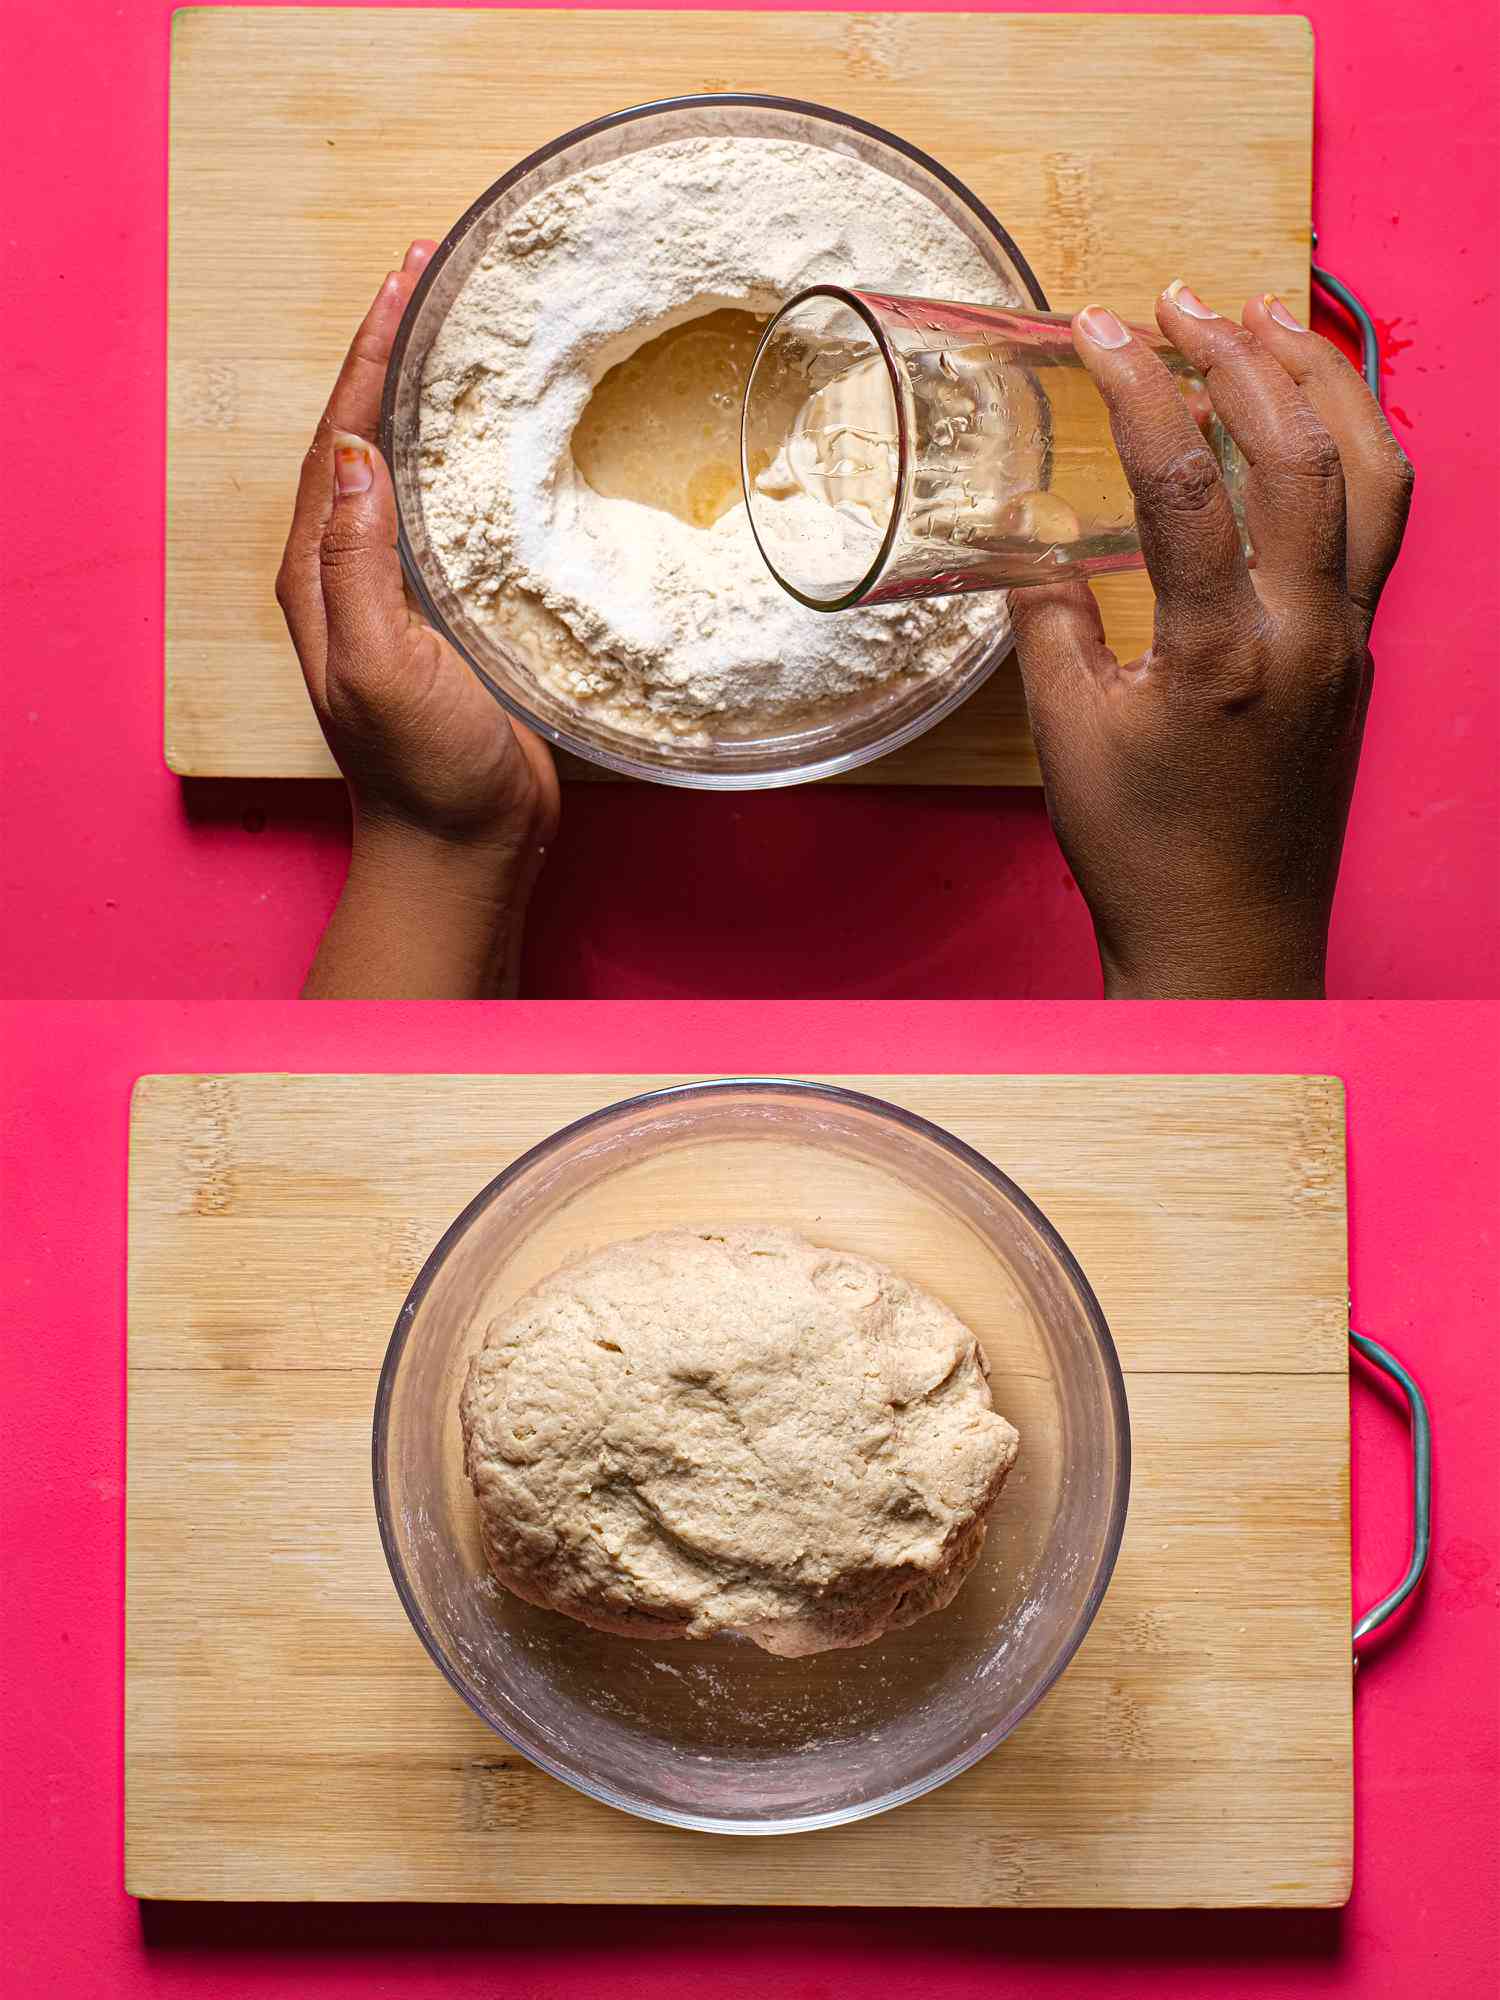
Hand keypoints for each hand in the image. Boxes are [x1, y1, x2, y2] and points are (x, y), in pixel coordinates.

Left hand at [276, 243, 558, 996]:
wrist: (466, 848)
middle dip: (394, 350)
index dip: (369, 352)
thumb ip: (360, 564)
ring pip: (408, 464)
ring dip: (430, 392)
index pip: (339, 436)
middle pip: (365, 433)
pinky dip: (470, 453)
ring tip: (466, 326)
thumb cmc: (426, 773)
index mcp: (321, 573)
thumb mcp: (384, 666)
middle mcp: (350, 570)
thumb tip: (354, 450)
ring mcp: (401, 590)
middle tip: (435, 273)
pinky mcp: (451, 610)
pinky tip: (503, 431)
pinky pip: (452, 509)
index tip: (407, 277)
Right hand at [1010, 283, 1412, 998]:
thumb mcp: (1071, 738)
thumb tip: (1034, 547)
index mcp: (1221, 656)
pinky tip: (1305, 425)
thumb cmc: (1144, 855)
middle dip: (1243, 354)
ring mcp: (1350, 642)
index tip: (1100, 327)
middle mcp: (1307, 635)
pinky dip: (1349, 448)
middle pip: (1302, 450)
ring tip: (1269, 324)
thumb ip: (1053, 626)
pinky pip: (1379, 523)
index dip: (1141, 387)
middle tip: (1182, 303)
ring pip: (1376, 474)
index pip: (1185, 482)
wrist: (1231, 940)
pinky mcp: (1361, 656)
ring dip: (1326, 383)